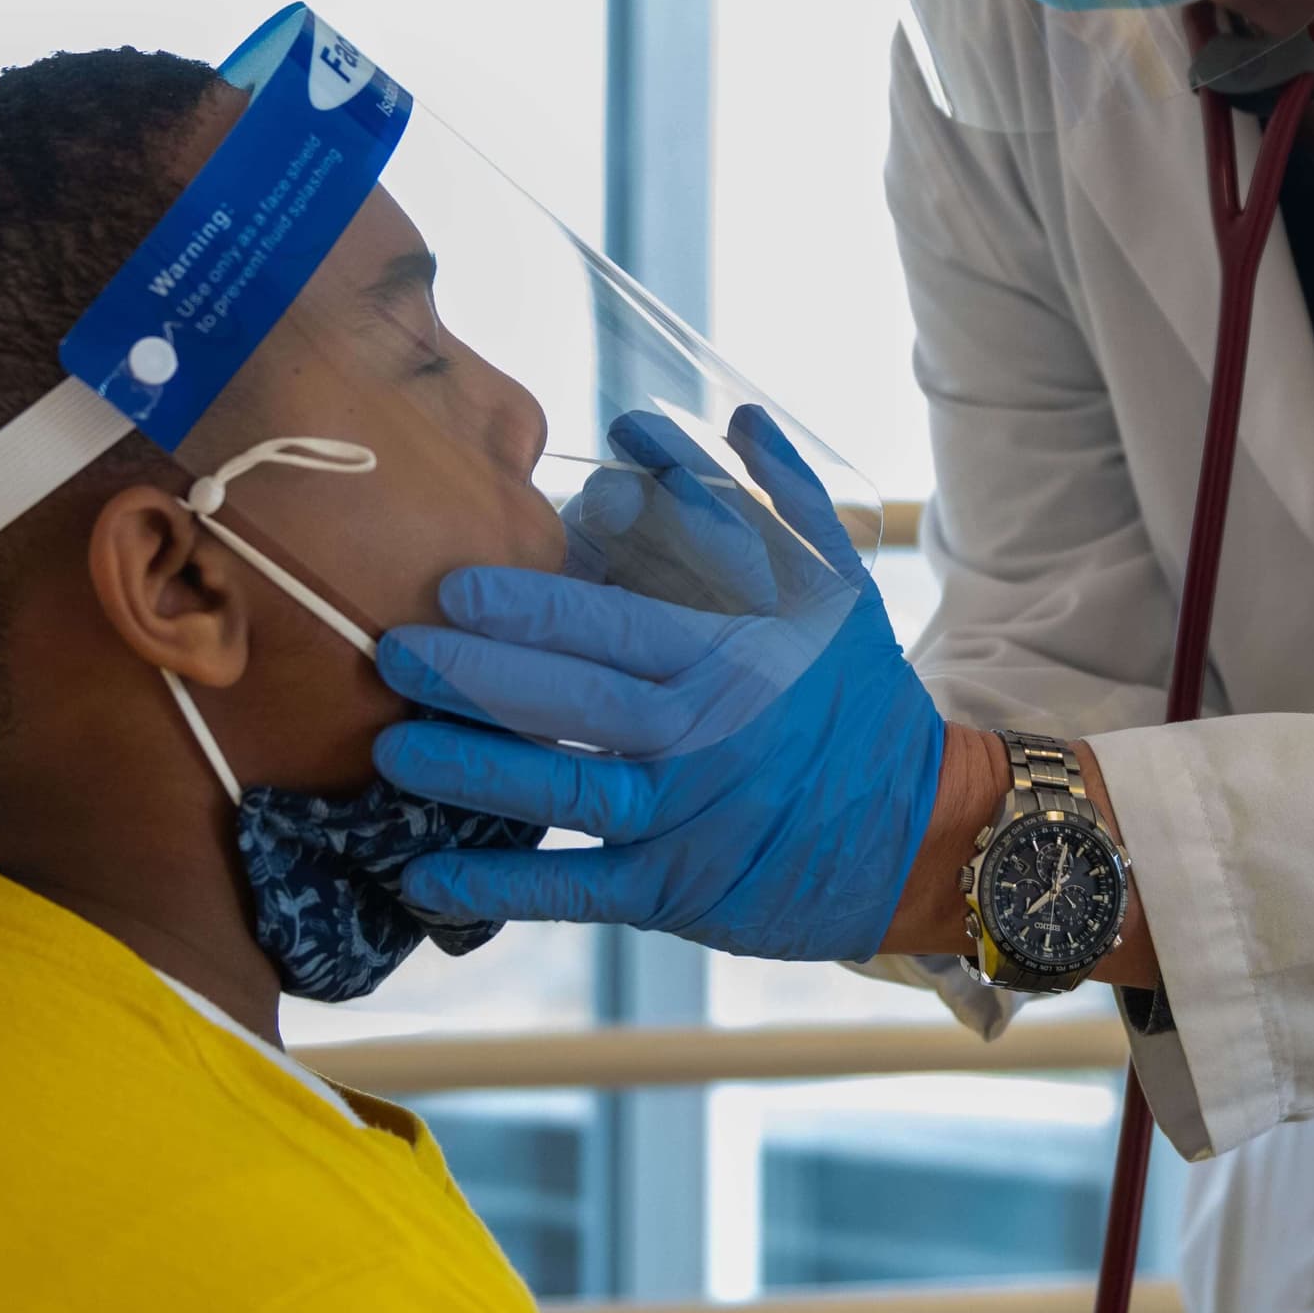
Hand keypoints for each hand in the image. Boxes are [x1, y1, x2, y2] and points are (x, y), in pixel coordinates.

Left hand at [372, 405, 949, 961]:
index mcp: (736, 657)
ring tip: (394, 753)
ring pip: (568, 796)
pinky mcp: (677, 894)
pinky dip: (501, 888)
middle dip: (478, 680)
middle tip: (393, 653)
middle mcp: (708, 737)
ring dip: (476, 776)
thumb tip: (739, 418)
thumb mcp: (839, 593)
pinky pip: (577, 894)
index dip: (533, 609)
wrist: (921, 837)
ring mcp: (689, 822)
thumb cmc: (863, 705)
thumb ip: (784, 501)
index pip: (619, 626)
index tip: (453, 586)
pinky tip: (423, 877)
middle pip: (579, 706)